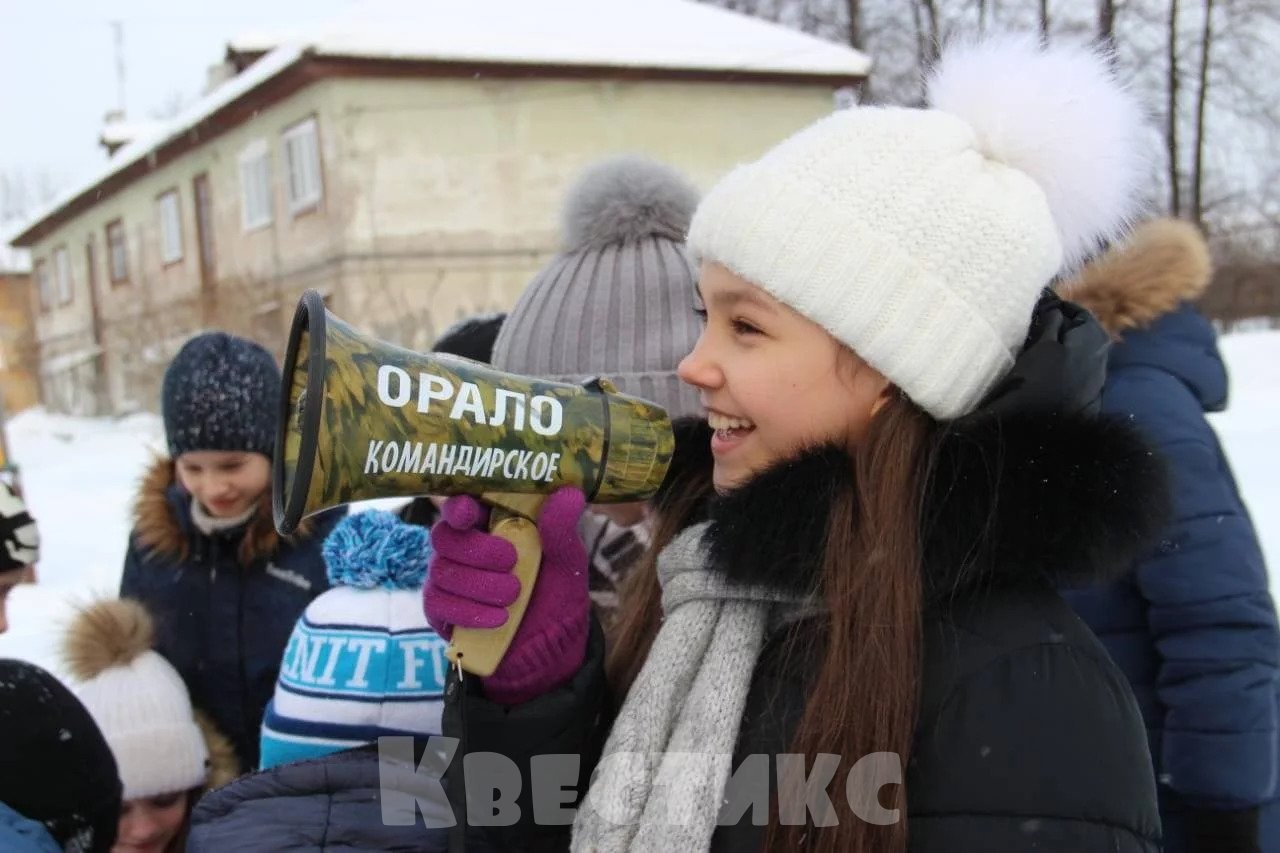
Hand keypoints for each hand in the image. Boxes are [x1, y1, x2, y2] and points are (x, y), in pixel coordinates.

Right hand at [423, 488, 590, 703]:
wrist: (549, 642)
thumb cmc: (554, 589)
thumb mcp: (565, 559)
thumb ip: (561, 528)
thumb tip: (569, 493)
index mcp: (489, 523)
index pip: (461, 503)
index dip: (459, 506)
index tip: (469, 513)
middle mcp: (461, 546)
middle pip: (444, 536)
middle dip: (478, 550)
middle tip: (511, 562)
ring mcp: (446, 577)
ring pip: (442, 571)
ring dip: (481, 585)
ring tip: (515, 596)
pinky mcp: (439, 610)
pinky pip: (438, 604)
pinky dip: (470, 611)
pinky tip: (499, 618)